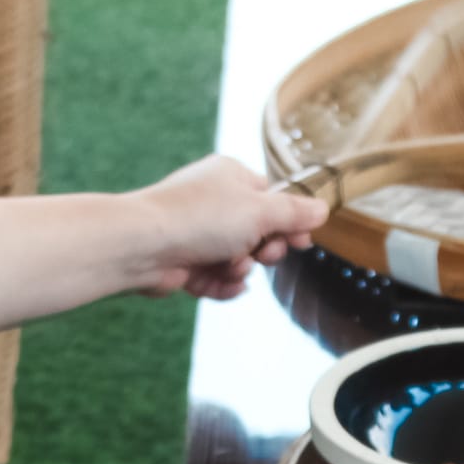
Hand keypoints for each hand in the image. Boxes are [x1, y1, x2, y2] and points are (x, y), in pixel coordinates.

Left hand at [125, 155, 325, 300]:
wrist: (141, 245)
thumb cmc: (198, 217)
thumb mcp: (259, 211)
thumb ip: (294, 213)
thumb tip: (322, 208)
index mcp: (230, 177)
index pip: (272, 198)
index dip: (290, 222)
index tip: (301, 241)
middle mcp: (213, 202)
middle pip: (258, 232)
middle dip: (265, 250)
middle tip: (265, 255)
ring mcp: (197, 233)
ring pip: (237, 259)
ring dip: (241, 270)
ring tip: (233, 268)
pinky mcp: (184, 262)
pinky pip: (216, 278)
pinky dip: (223, 285)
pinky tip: (226, 286)